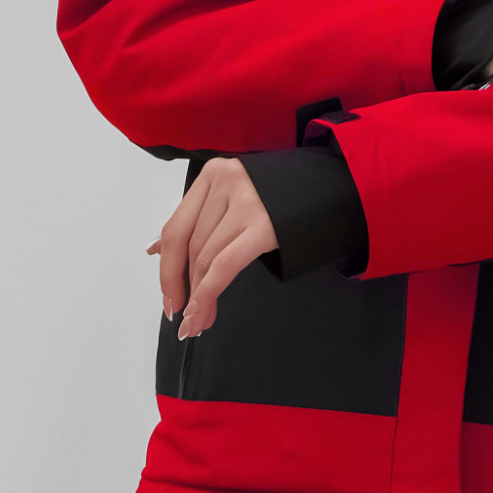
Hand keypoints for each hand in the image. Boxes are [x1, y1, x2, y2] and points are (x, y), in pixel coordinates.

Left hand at [145, 157, 278, 339]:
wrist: (337, 185)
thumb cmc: (285, 194)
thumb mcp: (236, 195)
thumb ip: (199, 218)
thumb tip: (155, 249)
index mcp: (214, 172)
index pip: (176, 226)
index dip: (166, 267)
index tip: (168, 296)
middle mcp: (226, 181)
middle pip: (189, 245)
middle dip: (181, 286)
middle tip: (183, 317)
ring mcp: (246, 201)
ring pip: (205, 258)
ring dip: (198, 296)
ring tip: (200, 320)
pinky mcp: (264, 224)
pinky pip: (225, 265)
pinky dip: (208, 293)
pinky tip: (203, 313)